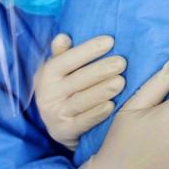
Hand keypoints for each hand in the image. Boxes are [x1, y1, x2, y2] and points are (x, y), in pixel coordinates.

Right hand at [34, 34, 126, 149]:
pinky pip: (82, 122)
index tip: (110, 41)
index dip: (88, 50)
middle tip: (122, 62)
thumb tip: (63, 37)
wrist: (59, 125)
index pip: (67, 59)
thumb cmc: (66, 88)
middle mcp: (47, 94)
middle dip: (100, 70)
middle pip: (77, 80)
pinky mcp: (63, 132)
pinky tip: (111, 106)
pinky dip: (96, 114)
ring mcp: (54, 115)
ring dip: (101, 91)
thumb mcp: (60, 70)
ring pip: (80, 101)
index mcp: (47, 75)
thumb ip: (62, 53)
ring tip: (121, 82)